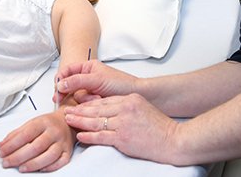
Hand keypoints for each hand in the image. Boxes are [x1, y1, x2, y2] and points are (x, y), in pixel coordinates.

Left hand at [0, 110, 75, 171]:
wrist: (67, 122)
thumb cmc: (48, 124)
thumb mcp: (32, 123)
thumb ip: (16, 133)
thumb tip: (2, 145)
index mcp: (43, 122)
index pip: (26, 134)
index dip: (12, 145)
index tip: (2, 152)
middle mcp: (54, 132)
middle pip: (37, 146)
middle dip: (18, 157)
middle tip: (7, 162)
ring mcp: (62, 142)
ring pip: (49, 156)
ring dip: (33, 164)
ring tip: (21, 168)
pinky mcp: (68, 152)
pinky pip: (61, 162)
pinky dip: (50, 167)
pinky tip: (39, 170)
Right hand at [57, 60, 137, 103]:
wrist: (135, 96)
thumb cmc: (120, 83)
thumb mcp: (97, 79)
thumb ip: (77, 81)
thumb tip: (60, 84)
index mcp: (87, 67)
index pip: (66, 71)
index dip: (60, 80)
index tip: (57, 89)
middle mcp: (87, 77)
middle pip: (68, 85)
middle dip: (70, 92)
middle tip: (61, 100)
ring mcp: (90, 90)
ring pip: (76, 96)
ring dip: (83, 99)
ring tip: (96, 98)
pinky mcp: (93, 101)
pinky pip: (83, 104)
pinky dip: (88, 104)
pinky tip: (97, 102)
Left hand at [64, 93, 179, 163]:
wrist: (173, 140)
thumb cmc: (160, 126)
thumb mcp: (142, 107)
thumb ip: (126, 106)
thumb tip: (109, 109)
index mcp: (129, 99)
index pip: (104, 100)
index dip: (88, 103)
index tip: (78, 104)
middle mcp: (125, 109)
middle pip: (96, 109)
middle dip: (80, 110)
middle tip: (67, 110)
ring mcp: (123, 123)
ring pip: (96, 122)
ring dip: (80, 121)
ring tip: (69, 120)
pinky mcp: (123, 138)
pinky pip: (101, 136)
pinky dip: (89, 136)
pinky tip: (80, 136)